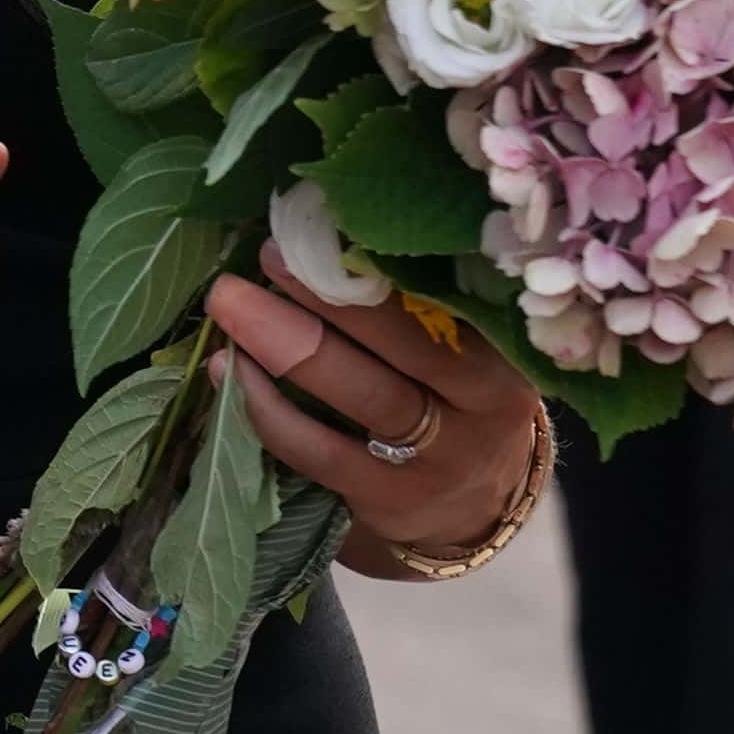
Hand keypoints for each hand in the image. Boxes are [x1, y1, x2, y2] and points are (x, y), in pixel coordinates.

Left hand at [206, 247, 542, 579]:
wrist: (478, 508)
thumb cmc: (457, 400)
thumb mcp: (467, 351)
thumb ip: (421, 306)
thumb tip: (323, 234)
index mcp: (503, 346)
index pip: (446, 297)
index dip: (381, 262)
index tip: (321, 225)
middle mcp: (482, 402)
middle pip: (405, 342)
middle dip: (328, 293)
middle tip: (268, 253)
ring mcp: (438, 459)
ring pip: (362, 396)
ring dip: (288, 347)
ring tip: (231, 307)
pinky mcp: (389, 501)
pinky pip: (320, 452)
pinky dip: (268, 409)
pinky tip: (230, 372)